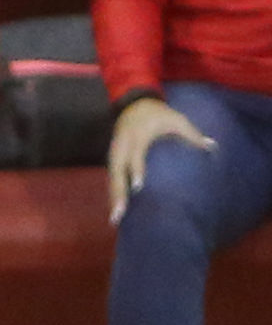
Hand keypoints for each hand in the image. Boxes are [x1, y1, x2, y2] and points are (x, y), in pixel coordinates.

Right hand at [108, 96, 215, 224]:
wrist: (135, 104)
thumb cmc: (159, 114)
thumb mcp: (176, 119)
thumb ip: (192, 134)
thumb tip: (212, 146)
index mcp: (138, 135)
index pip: (135, 154)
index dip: (135, 169)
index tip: (138, 187)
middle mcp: (123, 145)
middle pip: (117, 171)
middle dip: (118, 192)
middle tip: (120, 213)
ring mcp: (115, 153)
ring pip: (111, 178)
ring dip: (113, 198)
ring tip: (116, 220)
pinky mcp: (113, 160)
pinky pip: (111, 179)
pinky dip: (113, 195)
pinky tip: (116, 212)